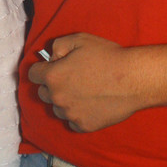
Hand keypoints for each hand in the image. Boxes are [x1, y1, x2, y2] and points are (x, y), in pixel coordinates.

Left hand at [28, 32, 144, 131]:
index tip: (52, 68)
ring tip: (84, 91)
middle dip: (52, 86)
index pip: (32, 74)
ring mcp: (70, 114)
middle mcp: (57, 98)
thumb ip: (58, 45)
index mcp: (53, 76)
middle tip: (71, 79)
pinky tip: (91, 104)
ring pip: (58, 108)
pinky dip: (78, 114)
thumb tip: (51, 57)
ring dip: (65, 101)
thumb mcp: (80, 40)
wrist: (133, 79)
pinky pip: (72, 122)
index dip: (42, 69)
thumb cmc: (107, 57)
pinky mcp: (84, 126)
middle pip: (43, 93)